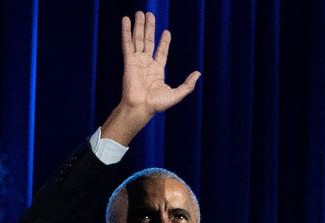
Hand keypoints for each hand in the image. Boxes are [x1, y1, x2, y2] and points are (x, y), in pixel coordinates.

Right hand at [101, 11, 200, 144]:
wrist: (141, 107)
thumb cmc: (157, 104)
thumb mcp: (177, 94)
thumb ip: (187, 84)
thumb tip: (198, 74)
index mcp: (157, 71)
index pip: (161, 52)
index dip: (164, 42)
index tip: (166, 32)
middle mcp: (146, 64)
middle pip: (148, 41)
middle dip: (149, 28)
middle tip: (149, 14)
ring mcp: (137, 61)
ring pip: (138, 39)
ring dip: (139, 26)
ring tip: (140, 13)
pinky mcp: (129, 60)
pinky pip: (127, 43)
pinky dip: (126, 31)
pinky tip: (126, 20)